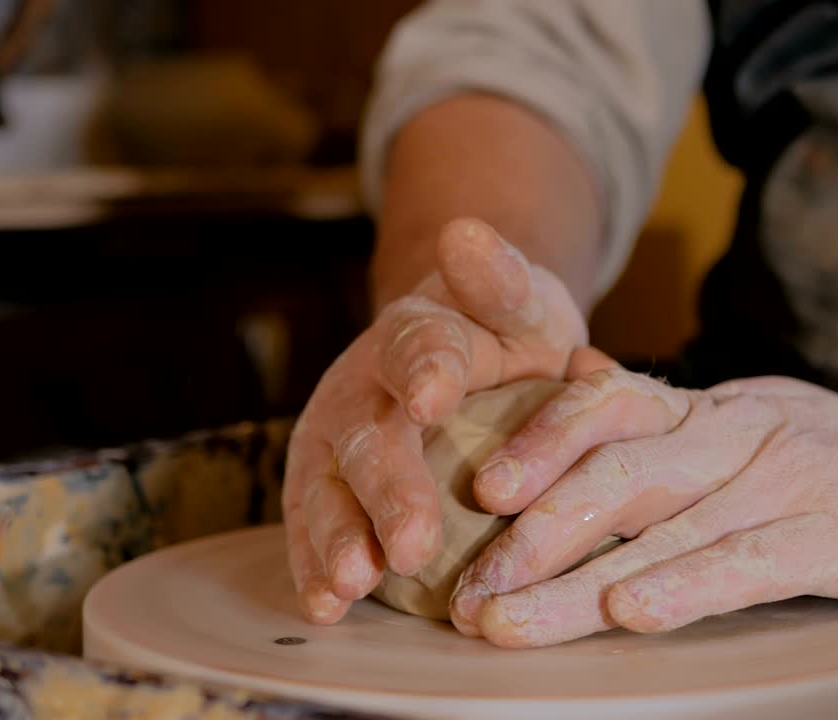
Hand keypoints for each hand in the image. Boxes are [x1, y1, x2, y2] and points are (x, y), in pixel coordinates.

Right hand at [282, 218, 591, 622]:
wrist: (458, 352)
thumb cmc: (503, 336)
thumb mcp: (522, 302)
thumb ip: (502, 280)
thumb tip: (467, 230)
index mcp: (419, 333)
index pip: (418, 347)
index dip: (424, 371)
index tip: (434, 398)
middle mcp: (363, 385)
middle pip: (369, 436)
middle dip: (388, 490)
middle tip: (411, 543)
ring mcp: (335, 438)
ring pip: (327, 487)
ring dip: (338, 537)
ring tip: (354, 584)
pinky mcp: (323, 483)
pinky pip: (314, 525)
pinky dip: (317, 566)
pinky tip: (327, 605)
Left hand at [449, 360, 837, 646]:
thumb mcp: (746, 412)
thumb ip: (663, 408)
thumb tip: (577, 378)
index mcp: (709, 408)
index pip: (606, 407)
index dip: (537, 442)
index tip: (474, 491)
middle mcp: (737, 435)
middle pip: (618, 472)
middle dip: (532, 531)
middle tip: (464, 585)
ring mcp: (788, 481)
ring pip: (667, 526)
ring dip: (577, 579)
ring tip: (508, 620)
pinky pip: (750, 561)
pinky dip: (686, 585)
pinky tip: (632, 612)